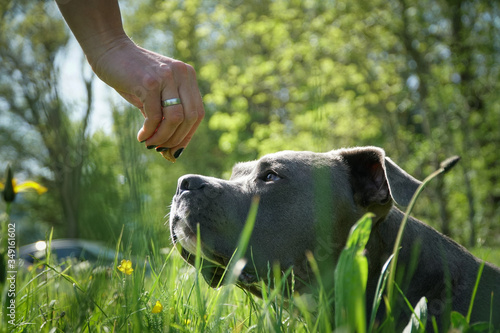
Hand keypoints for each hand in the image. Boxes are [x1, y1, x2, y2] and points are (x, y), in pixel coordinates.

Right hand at [89, 37, 203, 155]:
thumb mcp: (155, 94)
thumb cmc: (132, 76)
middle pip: (190, 117)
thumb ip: (166, 114)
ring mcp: (166, 77)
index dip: (188, 135)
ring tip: (150, 144)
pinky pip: (155, 116)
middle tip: (161, 149)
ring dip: (163, 137)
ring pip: (175, 118)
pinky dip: (149, 131)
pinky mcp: (149, 82)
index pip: (197, 113)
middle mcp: (181, 74)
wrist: (109, 50)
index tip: (175, 149)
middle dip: (177, 139)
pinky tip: (141, 136)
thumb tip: (172, 148)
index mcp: (187, 76)